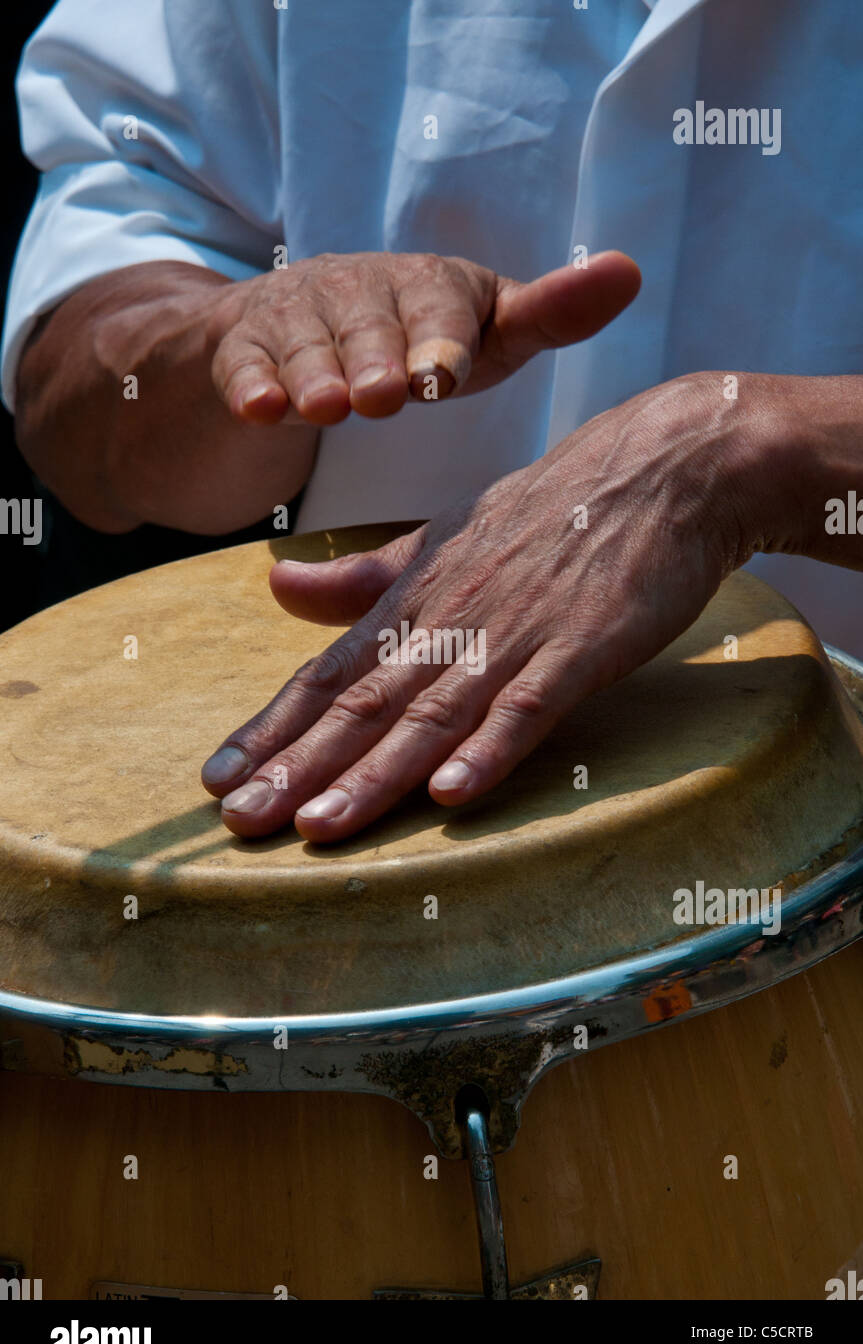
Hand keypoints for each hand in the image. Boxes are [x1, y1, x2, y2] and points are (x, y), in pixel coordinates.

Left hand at [202, 373, 768, 840]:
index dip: (271, 729)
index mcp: (416, 598)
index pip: (329, 674)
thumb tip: (277, 585)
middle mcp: (451, 618)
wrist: (661, 469)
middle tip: (241, 822)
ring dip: (376, 773)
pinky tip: (453, 794)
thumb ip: (365, 578)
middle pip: (364, 703)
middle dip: (297, 767)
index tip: (217, 780)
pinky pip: (531, 705)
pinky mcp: (583, 648)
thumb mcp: (444, 539)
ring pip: (434, 713)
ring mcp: (516, 633)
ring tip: (320, 825)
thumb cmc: (549, 512)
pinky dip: (491, 748)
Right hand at [209, 249, 639, 424]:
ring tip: (326, 407)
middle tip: (386, 396)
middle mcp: (360, 289)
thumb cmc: (416, 341)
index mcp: (429, 285)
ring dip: (316, 375)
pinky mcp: (244, 346)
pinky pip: (246, 364)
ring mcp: (298, 315)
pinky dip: (251, 384)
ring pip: (308, 346)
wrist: (294, 329)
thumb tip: (630, 271)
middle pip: (370, 326)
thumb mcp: (485, 332)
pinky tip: (261, 409)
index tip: (445, 375)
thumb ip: (549, 315)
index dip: (442, 340)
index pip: (440, 307)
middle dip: (378, 359)